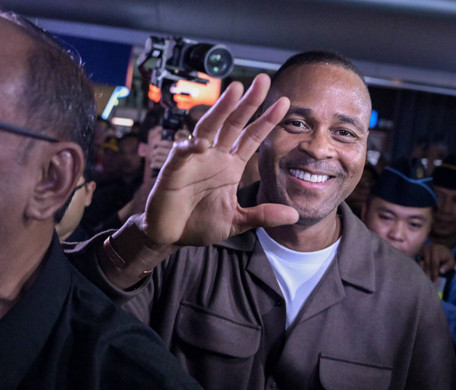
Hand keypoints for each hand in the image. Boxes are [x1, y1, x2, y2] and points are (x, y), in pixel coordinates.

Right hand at [141, 74, 298, 245]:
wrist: (170, 235)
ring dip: (221, 110)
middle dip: (248, 102)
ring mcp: (194, 160)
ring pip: (209, 128)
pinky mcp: (174, 169)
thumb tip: (293, 215)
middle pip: (233, 124)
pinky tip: (200, 143)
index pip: (251, 137)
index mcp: (229, 166)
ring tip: (235, 91)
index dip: (266, 120)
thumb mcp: (236, 221)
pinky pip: (182, 153)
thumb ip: (262, 216)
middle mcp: (213, 157)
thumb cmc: (198, 224)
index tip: (285, 103)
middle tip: (263, 80)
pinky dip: (190, 147)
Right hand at [419, 243, 454, 283]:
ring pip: (420, 264)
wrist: (439, 249)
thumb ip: (448, 266)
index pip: (434, 264)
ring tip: (424, 281)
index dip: (434, 274)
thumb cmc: (445, 257)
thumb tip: (441, 271)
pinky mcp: (415, 254)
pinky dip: (418, 269)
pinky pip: (416, 263)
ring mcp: (419, 251)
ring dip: (422, 273)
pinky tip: (420, 276)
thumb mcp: (451, 261)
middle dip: (428, 275)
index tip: (435, 283)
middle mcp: (426, 249)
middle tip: (429, 284)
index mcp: (435, 250)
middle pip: (426, 265)